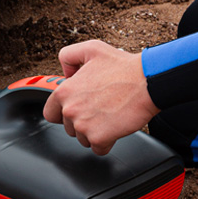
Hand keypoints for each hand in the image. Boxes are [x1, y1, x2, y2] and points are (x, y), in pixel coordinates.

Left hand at [43, 40, 159, 154]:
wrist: (147, 82)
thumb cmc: (124, 68)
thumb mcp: (91, 49)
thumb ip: (69, 56)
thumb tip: (65, 73)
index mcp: (65, 91)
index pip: (50, 113)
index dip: (63, 112)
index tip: (75, 110)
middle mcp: (71, 110)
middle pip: (69, 128)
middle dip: (83, 121)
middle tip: (100, 108)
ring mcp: (84, 126)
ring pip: (83, 139)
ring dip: (95, 132)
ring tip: (109, 115)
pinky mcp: (99, 138)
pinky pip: (98, 149)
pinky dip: (107, 142)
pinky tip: (115, 127)